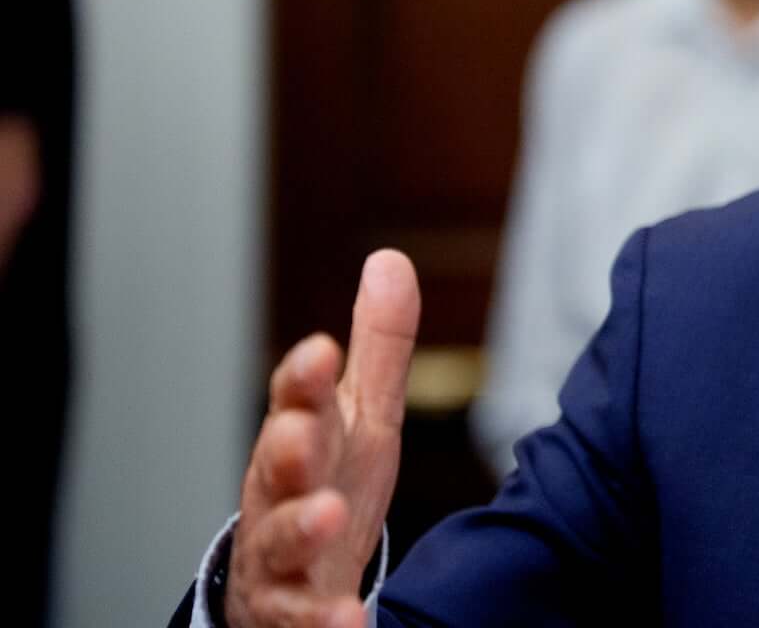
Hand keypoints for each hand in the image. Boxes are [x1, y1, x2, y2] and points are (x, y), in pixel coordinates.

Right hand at [227, 250, 419, 627]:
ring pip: (277, 540)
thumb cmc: (326, 486)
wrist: (288, 586)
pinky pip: (303, 618)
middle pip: (275, 467)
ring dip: (300, 527)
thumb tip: (390, 260)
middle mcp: (280, 495)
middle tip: (302, 434)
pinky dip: (325, 620)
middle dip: (285, 447)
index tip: (322, 350)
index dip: (304, 379)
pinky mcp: (292, 613)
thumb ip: (378, 347)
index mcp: (300, 440)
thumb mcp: (361, 417)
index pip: (295, 402)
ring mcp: (281, 556)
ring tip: (327, 516)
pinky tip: (352, 619)